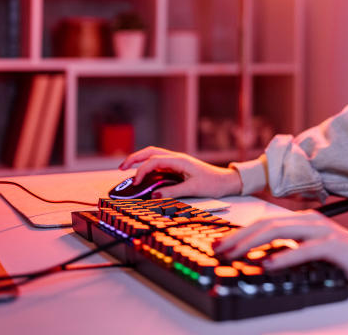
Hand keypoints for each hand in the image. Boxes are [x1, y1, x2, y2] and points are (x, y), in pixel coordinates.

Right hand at [118, 146, 241, 198]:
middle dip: (134, 158)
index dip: (142, 171)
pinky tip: (142, 175)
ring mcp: (176, 162)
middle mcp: (176, 158)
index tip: (135, 183)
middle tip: (121, 168)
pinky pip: (159, 164)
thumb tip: (154, 196)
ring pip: (153, 156)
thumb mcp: (193, 189)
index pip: (154, 161)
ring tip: (126, 169)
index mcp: (179, 160)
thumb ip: (173, 192)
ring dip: (139, 160)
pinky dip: (147, 167)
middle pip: (150, 152)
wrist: (226, 181)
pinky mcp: (177, 167)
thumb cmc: (213, 184)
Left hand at [213, 210, 347, 287]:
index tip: (219, 245)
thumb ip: (290, 251)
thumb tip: (260, 259)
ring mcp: (323, 231)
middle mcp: (310, 221)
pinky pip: (307, 249)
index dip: (239, 233)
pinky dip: (286, 256)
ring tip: (234, 254)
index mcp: (303, 221)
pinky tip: (270, 264)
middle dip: (239, 237)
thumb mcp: (312, 254)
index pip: (264, 223)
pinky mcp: (335, 245)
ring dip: (254, 243)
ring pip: (281, 231)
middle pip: (267, 224)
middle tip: (218, 250)